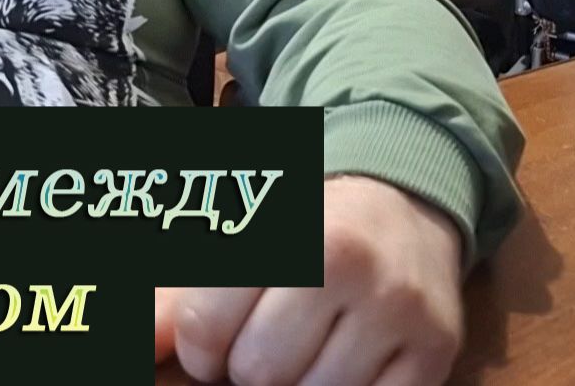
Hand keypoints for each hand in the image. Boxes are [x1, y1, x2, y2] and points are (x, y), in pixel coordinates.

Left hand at [154, 176, 464, 384]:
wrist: (401, 205)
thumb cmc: (301, 228)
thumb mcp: (235, 239)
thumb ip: (175, 298)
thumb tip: (138, 350)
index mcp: (283, 226)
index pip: (204, 326)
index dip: (199, 347)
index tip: (212, 338)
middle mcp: (347, 262)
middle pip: (258, 371)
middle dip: (247, 368)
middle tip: (262, 341)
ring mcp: (397, 308)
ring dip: (299, 384)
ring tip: (305, 348)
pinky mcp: (435, 348)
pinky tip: (342, 362)